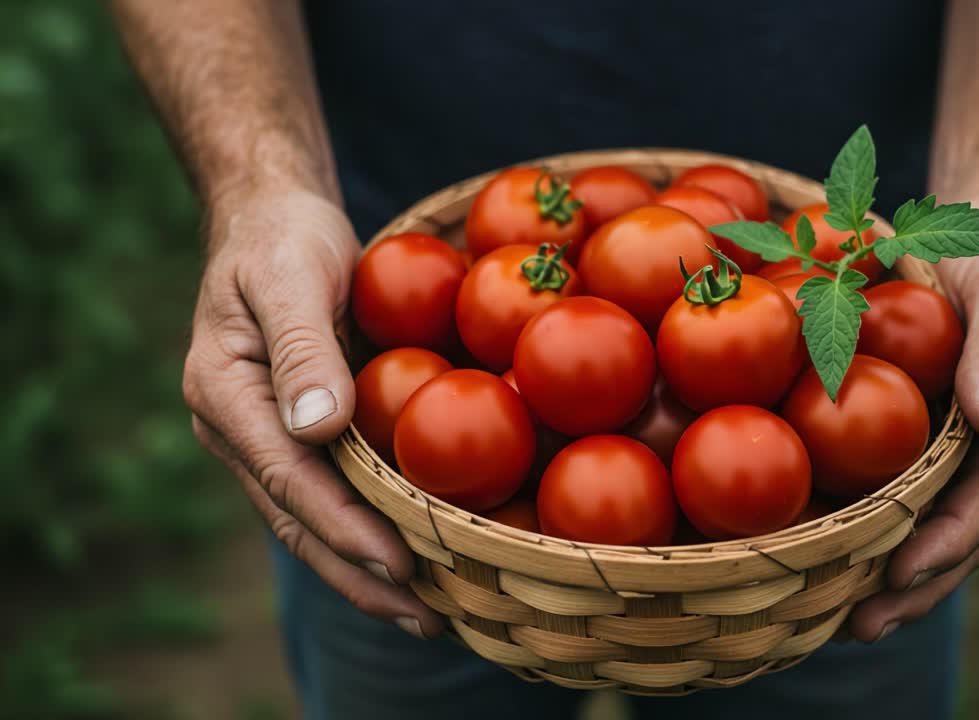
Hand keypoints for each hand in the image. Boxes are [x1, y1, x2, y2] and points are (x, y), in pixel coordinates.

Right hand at [182, 185, 441, 638]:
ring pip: (310, 521)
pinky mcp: (292, 435)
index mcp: (223, 392)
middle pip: (296, 520)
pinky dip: (365, 533)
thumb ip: (302, 347)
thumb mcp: (292, 275)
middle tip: (426, 618)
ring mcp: (261, 438)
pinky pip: (327, 496)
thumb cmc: (283, 237)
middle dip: (358, 575)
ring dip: (363, 570)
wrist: (271, 219)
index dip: (344, 526)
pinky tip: (411, 557)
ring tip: (426, 611)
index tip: (398, 563)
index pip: (288, 476)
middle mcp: (235, 428)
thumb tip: (317, 428)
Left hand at [847, 202, 978, 642]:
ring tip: (849, 622)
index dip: (951, 539)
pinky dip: (885, 532)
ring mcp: (977, 446)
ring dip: (900, 577)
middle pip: (970, 530)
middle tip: (862, 627)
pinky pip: (918, 496)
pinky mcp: (942, 439)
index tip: (902, 573)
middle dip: (919, 584)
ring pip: (942, 525)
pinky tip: (842, 561)